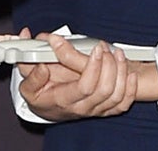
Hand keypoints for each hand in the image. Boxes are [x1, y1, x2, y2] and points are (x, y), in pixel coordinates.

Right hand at [16, 32, 143, 119]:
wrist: (48, 109)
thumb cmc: (41, 95)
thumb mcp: (27, 85)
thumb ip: (31, 72)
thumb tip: (41, 64)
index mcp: (63, 100)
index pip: (85, 87)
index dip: (93, 67)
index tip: (95, 49)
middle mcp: (82, 107)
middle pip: (104, 90)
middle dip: (109, 65)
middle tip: (104, 48)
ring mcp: (95, 109)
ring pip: (117, 95)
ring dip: (120, 71)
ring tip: (116, 53)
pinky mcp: (105, 109)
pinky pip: (123, 103)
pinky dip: (130, 88)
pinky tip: (128, 72)